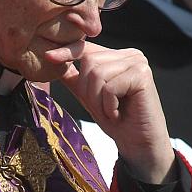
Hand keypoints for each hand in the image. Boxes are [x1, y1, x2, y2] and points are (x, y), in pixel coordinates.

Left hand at [49, 41, 174, 183]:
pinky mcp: (142, 75)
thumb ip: (74, 78)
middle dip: (88, 91)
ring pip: (97, 74)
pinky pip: (109, 87)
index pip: (86, 48)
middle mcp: (130, 54)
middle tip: (102, 108)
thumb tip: (51, 61)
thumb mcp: (89, 96)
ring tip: (111, 111)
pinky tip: (118, 113)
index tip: (48, 57)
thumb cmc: (116, 120)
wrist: (139, 144)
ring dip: (98, 100)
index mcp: (118, 56)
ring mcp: (138, 62)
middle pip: (89, 62)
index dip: (67, 52)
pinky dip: (108, 105)